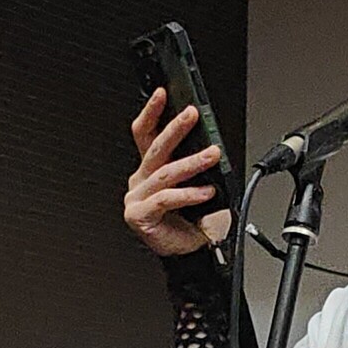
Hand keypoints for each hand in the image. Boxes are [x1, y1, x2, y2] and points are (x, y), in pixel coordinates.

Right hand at [125, 86, 231, 256]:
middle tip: (192, 115)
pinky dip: (189, 194)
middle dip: (175, 128)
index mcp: (149, 170)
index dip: (152, 112)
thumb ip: (196, 165)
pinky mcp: (139, 215)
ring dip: (192, 162)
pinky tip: (206, 192)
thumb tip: (211, 145)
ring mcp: (136, 198)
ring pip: (165, 173)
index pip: (145, 134)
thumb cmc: (194, 221)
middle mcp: (140, 181)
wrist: (192, 254)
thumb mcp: (198, 185)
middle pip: (154, 148)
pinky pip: (166, 198)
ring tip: (212, 155)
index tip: (163, 93)